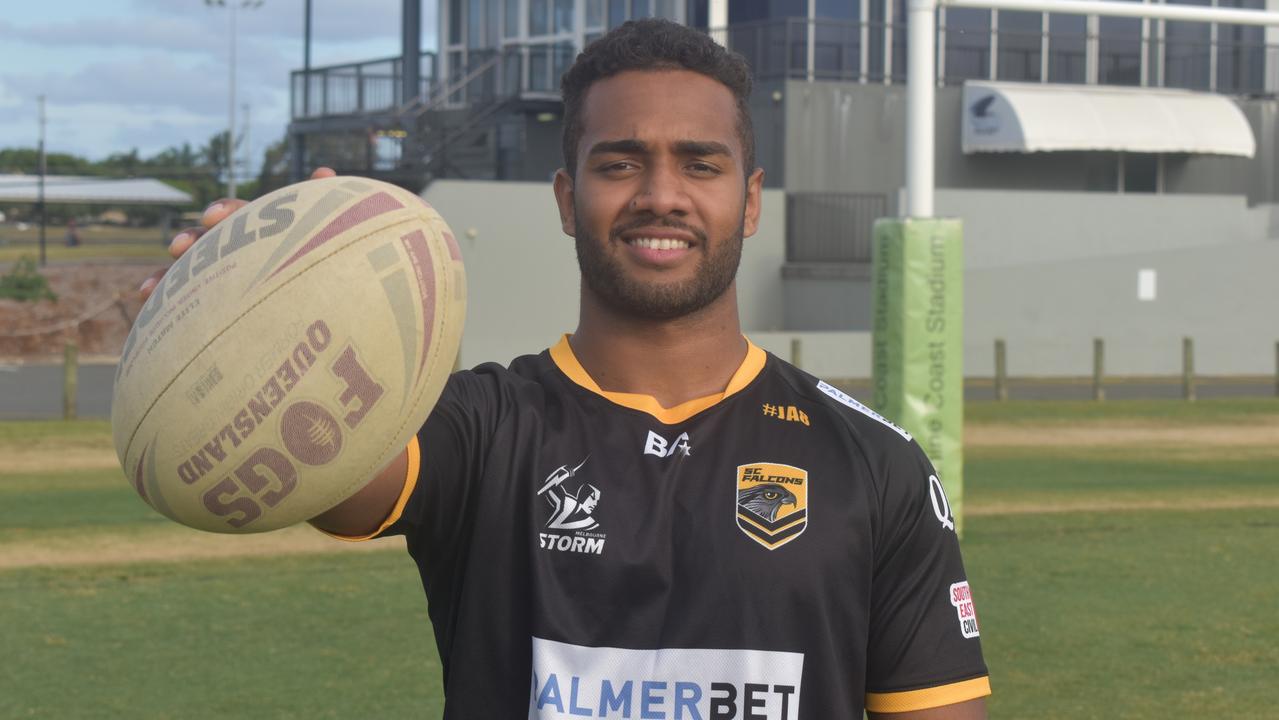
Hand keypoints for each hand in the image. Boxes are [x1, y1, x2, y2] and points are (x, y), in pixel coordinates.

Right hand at [139, 167, 336, 301]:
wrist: (326, 293)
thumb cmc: (326, 257)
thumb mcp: (327, 233)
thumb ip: (321, 207)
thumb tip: (323, 173)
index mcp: (262, 228)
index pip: (237, 214)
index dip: (223, 213)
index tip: (212, 219)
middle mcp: (237, 248)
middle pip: (206, 240)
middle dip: (190, 242)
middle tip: (177, 249)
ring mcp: (223, 275)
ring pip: (189, 273)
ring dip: (166, 278)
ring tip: (148, 290)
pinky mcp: (215, 304)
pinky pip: (187, 306)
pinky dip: (167, 309)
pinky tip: (151, 316)